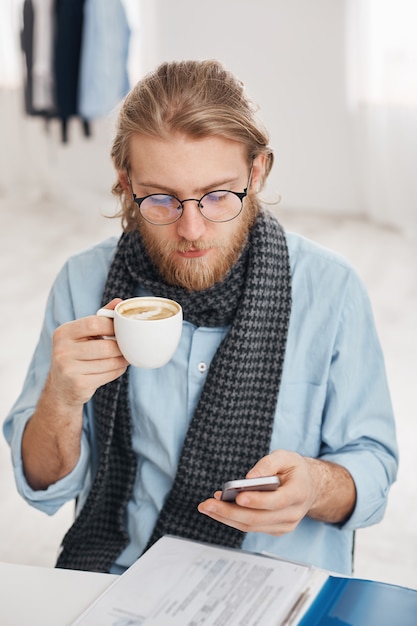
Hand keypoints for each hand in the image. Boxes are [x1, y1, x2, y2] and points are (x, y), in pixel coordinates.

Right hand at [48, 298, 128, 407]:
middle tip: (128, 346)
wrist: (60, 388)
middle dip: (121, 347)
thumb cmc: (76, 355)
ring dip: (122, 360)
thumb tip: (119, 302)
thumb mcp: (82, 334)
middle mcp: (62, 350)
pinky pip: (108, 375)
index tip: (122, 329)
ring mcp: (69, 369)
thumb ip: (99, 318)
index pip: (94, 323)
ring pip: (109, 362)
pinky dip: (118, 370)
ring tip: (124, 357)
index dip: (113, 326)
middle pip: (105, 346)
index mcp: (63, 332)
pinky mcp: (79, 384)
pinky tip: (116, 367)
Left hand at [198, 450, 355, 534]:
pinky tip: (218, 509)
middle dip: (230, 512)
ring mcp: (284, 525)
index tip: (238, 496)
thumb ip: (268, 464)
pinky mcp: (275, 530)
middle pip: (258, 518)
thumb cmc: (294, 470)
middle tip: (207, 504)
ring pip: (252, 526)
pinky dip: (233, 519)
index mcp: (298, 494)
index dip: (257, 500)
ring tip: (206, 506)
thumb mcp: (286, 457)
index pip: (276, 501)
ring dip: (226, 517)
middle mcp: (292, 514)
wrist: (309, 486)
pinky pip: (251, 527)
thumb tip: (249, 477)